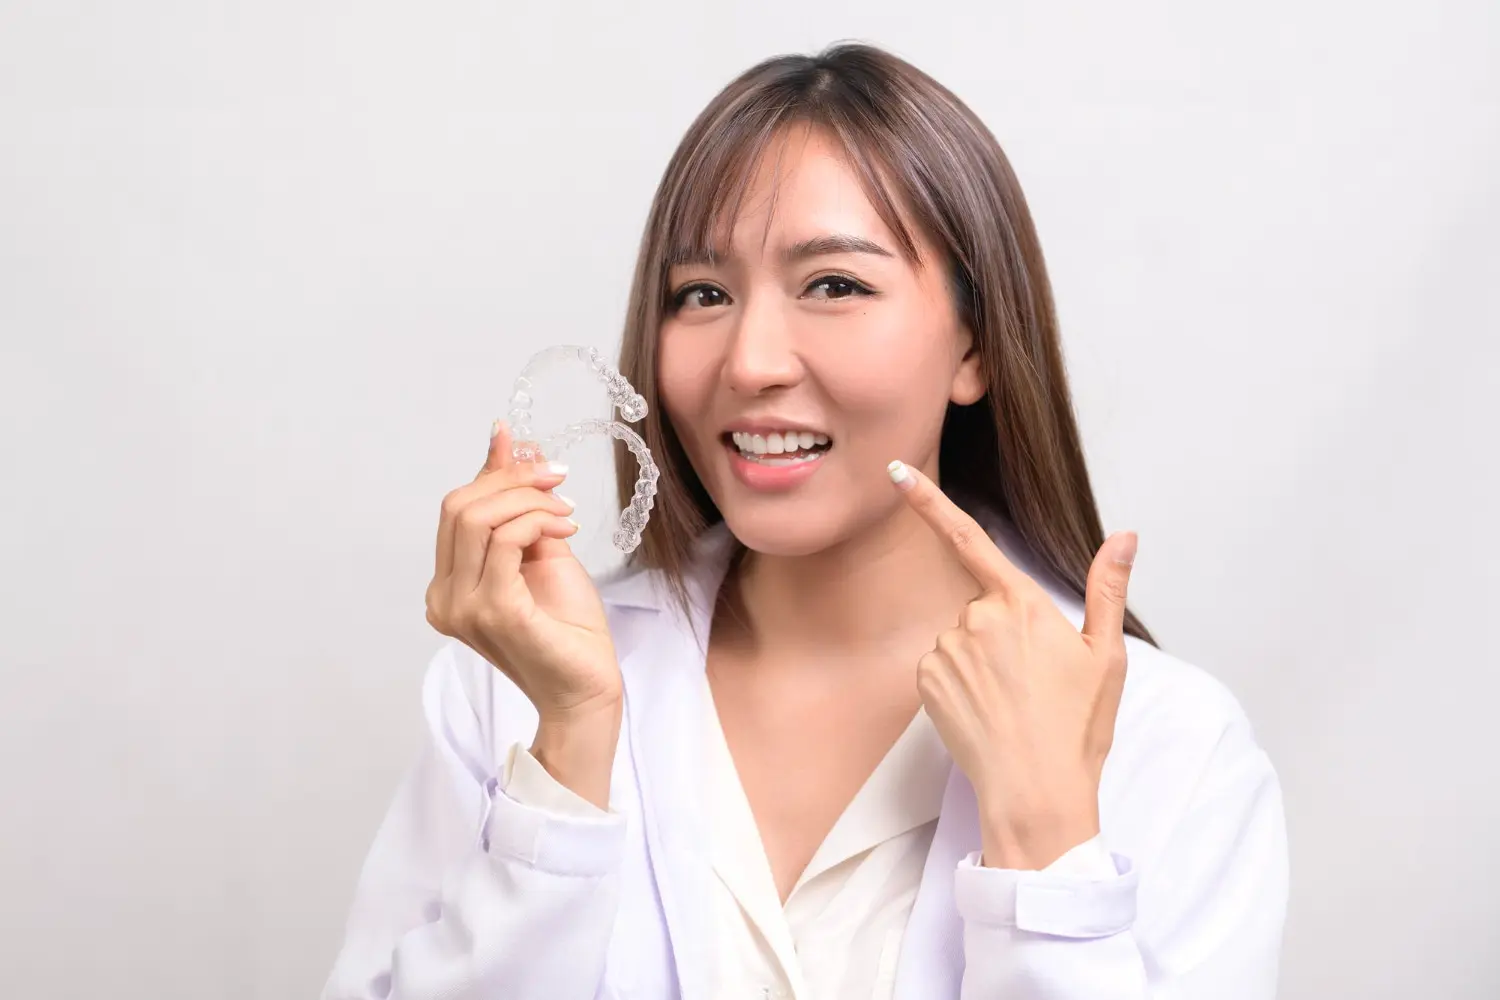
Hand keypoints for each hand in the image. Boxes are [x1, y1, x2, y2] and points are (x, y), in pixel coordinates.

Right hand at [425, 420, 622, 806]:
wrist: (586, 686)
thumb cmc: (566, 627)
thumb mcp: (539, 549)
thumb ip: (517, 505)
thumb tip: (510, 443)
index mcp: (447, 586)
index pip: (455, 510)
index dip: (492, 473)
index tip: (535, 456)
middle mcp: (443, 599)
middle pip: (460, 507)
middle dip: (513, 481)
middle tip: (558, 479)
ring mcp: (463, 608)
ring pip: (479, 519)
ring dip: (529, 500)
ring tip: (566, 510)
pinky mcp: (493, 611)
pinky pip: (504, 541)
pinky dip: (536, 521)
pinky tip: (565, 528)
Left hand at [890, 460, 1136, 869]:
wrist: (1036, 790)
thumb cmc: (1077, 726)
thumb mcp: (1106, 656)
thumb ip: (1107, 588)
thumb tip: (1125, 537)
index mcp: (1021, 602)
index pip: (969, 538)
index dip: (927, 502)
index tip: (895, 473)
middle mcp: (976, 618)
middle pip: (981, 607)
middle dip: (1002, 634)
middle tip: (1034, 681)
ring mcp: (947, 650)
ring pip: (961, 640)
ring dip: (981, 662)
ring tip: (1013, 703)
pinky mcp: (926, 681)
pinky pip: (941, 668)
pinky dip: (959, 685)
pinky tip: (986, 712)